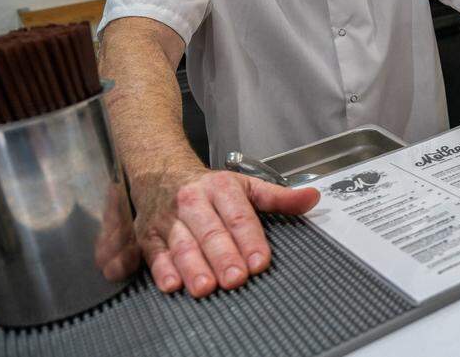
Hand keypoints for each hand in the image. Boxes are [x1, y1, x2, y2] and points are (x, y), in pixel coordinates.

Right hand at [132, 165, 319, 297]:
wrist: (160, 173)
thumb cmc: (210, 187)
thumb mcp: (246, 185)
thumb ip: (279, 197)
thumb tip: (311, 198)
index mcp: (221, 188)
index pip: (239, 215)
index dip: (250, 239)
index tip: (260, 261)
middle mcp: (193, 202)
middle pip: (210, 231)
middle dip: (223, 256)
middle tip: (235, 278)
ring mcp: (169, 220)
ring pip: (182, 244)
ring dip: (193, 267)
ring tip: (206, 287)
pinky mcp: (148, 236)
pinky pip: (155, 254)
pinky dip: (161, 270)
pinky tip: (173, 285)